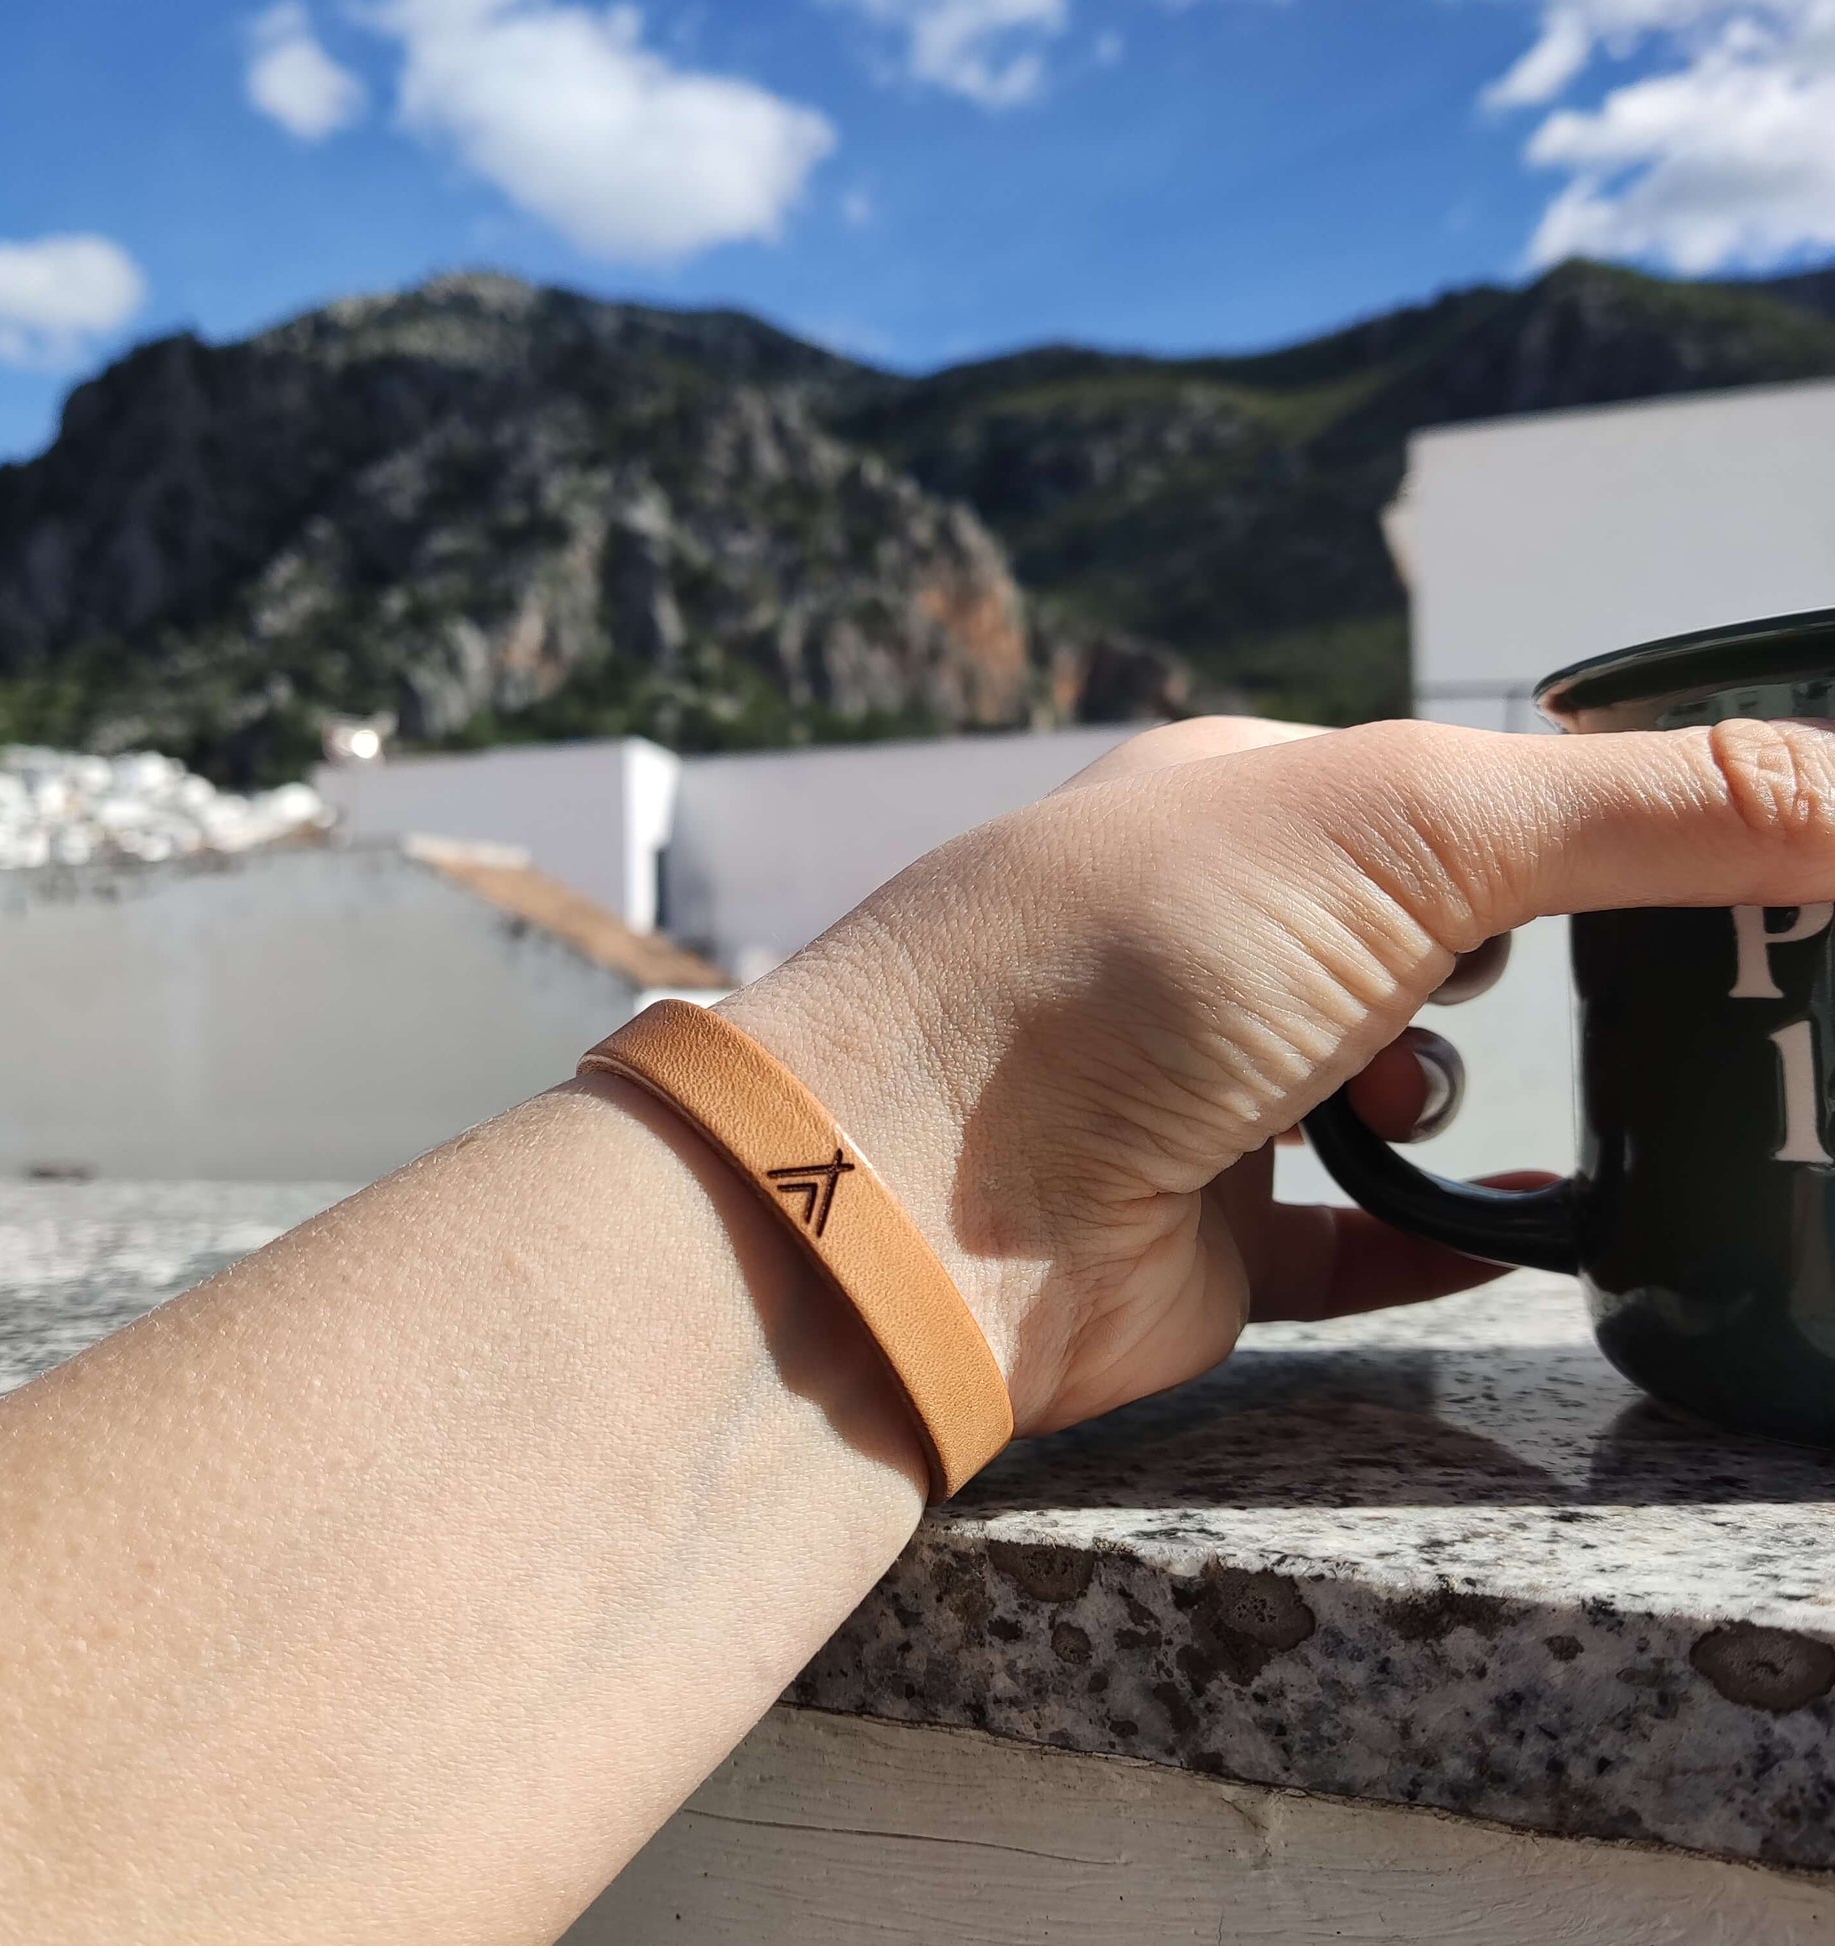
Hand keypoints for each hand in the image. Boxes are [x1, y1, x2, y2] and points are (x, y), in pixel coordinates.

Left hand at [723, 713, 1834, 1436]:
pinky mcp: (1202, 1240)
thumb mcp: (1411, 827)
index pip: (1449, 793)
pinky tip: (1517, 1224)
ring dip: (1439, 1092)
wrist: (921, 1184)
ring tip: (1405, 1090)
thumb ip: (1645, 809)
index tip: (1710, 866)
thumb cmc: (1135, 958)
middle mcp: (1213, 938)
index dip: (1582, 824)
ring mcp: (1203, 1089)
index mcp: (1245, 803)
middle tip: (1639, 988)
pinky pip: (1352, 1243)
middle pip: (1420, 941)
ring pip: (1383, 1089)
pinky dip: (1439, 1235)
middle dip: (1515, 957)